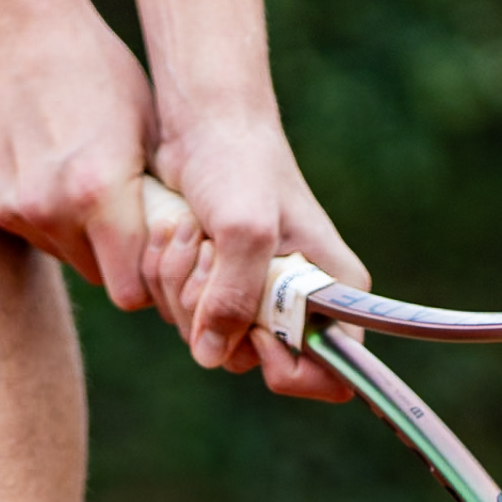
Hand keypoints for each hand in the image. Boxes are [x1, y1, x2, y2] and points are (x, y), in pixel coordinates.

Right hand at [0, 3, 158, 312]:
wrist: (14, 29)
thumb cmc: (98, 70)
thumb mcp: (148, 128)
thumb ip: (156, 199)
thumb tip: (179, 254)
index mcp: (99, 193)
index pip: (130, 291)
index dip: (147, 279)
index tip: (156, 256)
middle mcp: (49, 210)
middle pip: (97, 276)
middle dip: (115, 257)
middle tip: (125, 215)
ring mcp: (10, 208)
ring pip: (61, 253)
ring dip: (77, 234)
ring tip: (82, 178)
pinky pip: (26, 229)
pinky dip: (40, 213)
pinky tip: (45, 164)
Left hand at [143, 117, 366, 401]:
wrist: (202, 123)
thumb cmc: (240, 163)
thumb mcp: (244, 229)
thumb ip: (234, 297)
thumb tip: (212, 356)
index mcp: (335, 295)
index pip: (331, 377)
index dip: (287, 368)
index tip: (255, 331)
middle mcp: (297, 305)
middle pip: (246, 360)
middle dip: (212, 312)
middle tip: (210, 253)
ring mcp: (250, 299)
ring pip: (203, 338)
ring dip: (182, 286)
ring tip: (193, 230)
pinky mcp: (212, 287)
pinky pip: (179, 315)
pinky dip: (166, 277)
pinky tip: (178, 232)